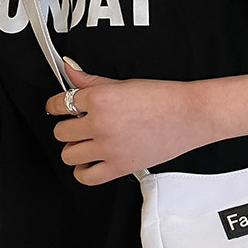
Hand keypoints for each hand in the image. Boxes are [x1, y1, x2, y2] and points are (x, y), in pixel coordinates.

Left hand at [45, 61, 216, 185]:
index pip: (60, 104)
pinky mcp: (120, 166)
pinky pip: (86, 177)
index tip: (59, 108)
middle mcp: (100, 124)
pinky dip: (82, 172)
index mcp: (100, 99)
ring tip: (85, 144)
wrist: (190, 115)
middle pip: (61, 131)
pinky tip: (89, 163)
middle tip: (79, 125)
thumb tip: (70, 70)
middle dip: (68, 127)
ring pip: (68, 155)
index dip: (57, 106)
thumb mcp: (123, 83)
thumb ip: (91, 81)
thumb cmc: (164, 98)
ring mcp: (109, 148)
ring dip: (73, 149)